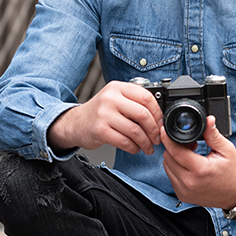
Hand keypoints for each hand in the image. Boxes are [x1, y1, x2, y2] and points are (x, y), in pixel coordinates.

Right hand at [47, 81, 162, 154]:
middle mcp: (110, 98)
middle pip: (143, 114)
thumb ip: (134, 102)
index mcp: (118, 88)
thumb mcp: (115, 98)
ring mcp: (104, 114)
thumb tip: (159, 117)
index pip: (146, 97)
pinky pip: (124, 141)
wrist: (75, 123)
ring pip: (135, 130)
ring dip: (145, 142)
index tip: (161, 123)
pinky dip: (133, 148)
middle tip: (157, 138)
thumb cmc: (99, 112)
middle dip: (154, 130)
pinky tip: (135, 148)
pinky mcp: (100, 130)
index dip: (158, 113)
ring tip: (148, 147)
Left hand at [161, 116, 235, 208]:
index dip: (168, 138)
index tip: (165, 130)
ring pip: (167, 166)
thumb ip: (213, 135)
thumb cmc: (233, 173)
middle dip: (175, 147)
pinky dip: (176, 169)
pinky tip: (190, 167)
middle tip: (191, 146)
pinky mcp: (182, 195)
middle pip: (168, 157)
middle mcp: (189, 182)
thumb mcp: (227, 150)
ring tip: (191, 157)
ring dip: (174, 158)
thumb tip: (207, 120)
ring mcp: (184, 190)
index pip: (175, 151)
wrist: (235, 196)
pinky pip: (171, 176)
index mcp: (200, 170)